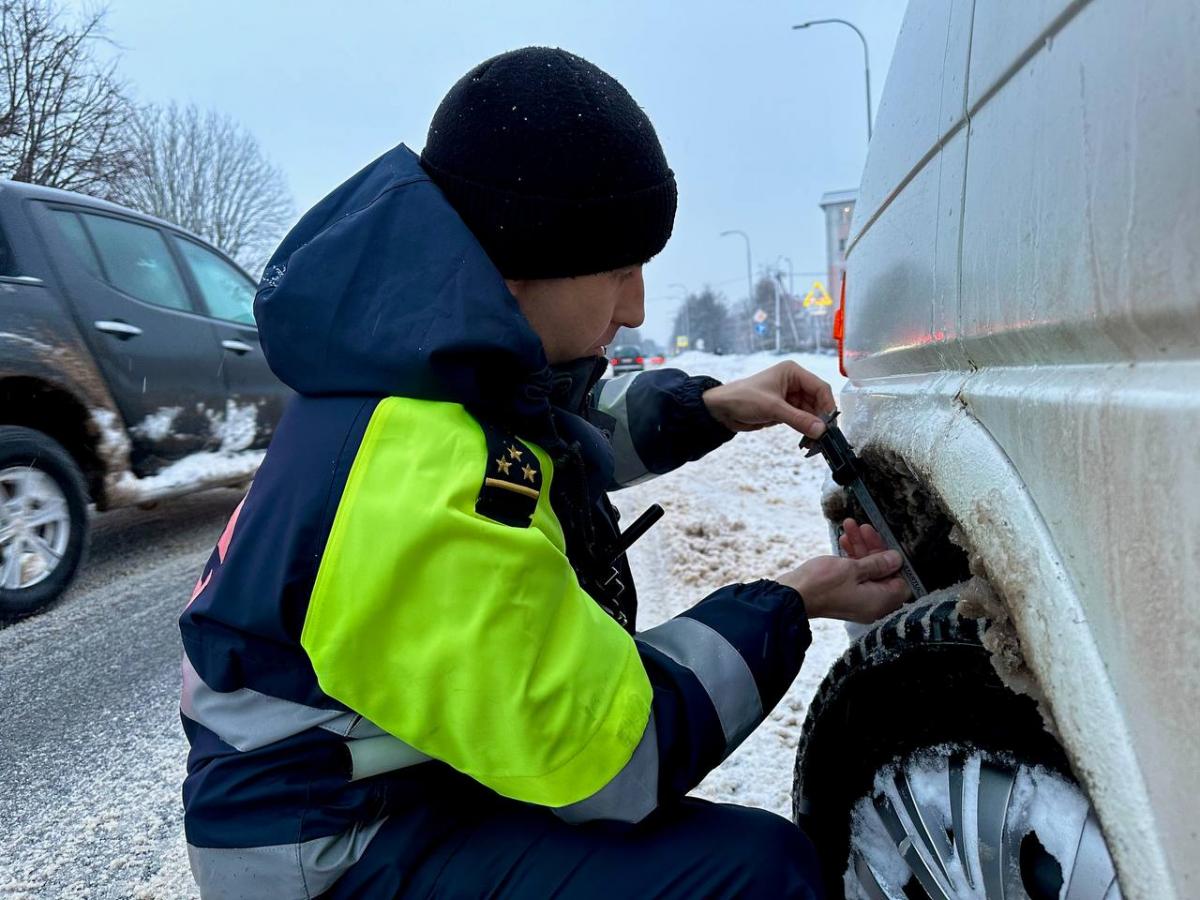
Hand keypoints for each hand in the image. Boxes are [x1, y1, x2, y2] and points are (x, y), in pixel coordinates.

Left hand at [701, 362, 835, 438]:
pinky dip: (806, 429)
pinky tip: (809, 439)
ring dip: (814, 425)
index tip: (831, 422)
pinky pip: (801, 419)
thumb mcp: (772, 408)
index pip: (819, 387)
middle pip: (817, 400)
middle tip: (826, 435)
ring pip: (810, 412)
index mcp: (792, 372)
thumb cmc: (742, 398)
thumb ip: (798, 419)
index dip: (827, 404)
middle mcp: (793, 382)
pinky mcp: (784, 410)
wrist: (722, 410)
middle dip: (821, 417)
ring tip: (818, 441)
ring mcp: (790, 397)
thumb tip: (821, 430)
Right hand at [775, 519, 909, 622]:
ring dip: (860, 548)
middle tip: (865, 527)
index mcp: (879, 602)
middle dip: (873, 548)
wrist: (792, 596)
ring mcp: (856, 599)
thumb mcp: (853, 568)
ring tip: (850, 525)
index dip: (896, 562)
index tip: (888, 543)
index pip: (901, 582)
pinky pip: (853, 575)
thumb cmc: (822, 584)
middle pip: (882, 573)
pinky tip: (843, 540)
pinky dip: (851, 558)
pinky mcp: (843, 594)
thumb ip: (877, 563)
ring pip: (866, 570)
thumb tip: (896, 559)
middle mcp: (871, 604)